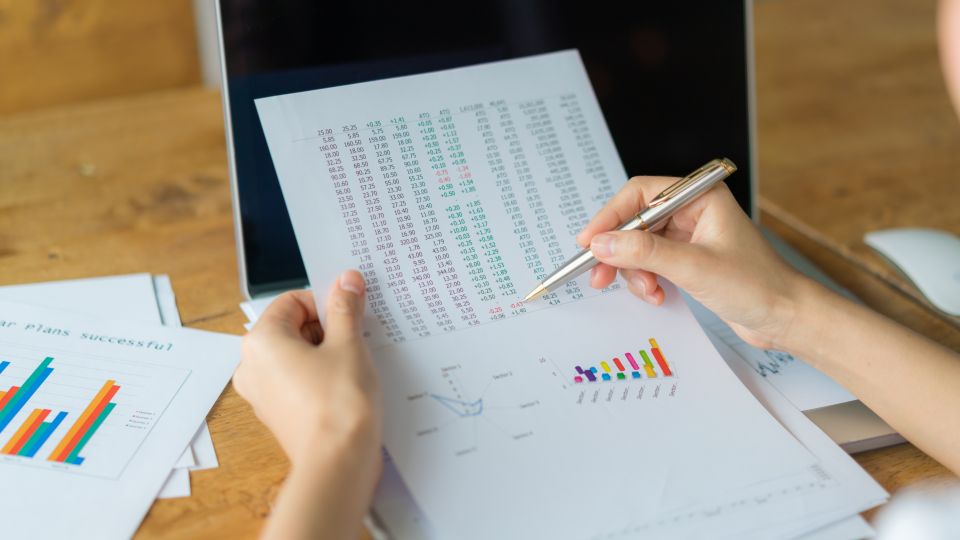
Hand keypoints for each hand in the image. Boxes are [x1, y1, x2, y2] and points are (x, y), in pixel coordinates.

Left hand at [234, 270, 381, 467]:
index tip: (350, 310)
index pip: (292, 301)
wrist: (339, 463)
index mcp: (261, 341)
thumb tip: (346, 281)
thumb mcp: (348, 344)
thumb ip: (345, 308)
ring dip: (326, 352)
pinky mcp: (277, 413)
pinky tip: (346, 385)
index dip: (325, 302)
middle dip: (326, 328)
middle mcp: (252, 365)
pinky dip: (320, 376)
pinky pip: (297, 380)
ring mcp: (262, 393)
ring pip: (296, 355)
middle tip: (356, 338)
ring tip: (353, 364)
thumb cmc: (339, 404)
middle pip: (292, 327)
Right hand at [577, 177, 809, 349]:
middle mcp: (692, 211)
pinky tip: (659, 295)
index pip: (640, 194)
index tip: (589, 242)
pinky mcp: (687, 259)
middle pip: (635, 221)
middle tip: (599, 275)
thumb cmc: (756, 285)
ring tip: (650, 291)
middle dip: (619, 250)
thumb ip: (644, 252)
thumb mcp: (693, 267)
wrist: (785, 318)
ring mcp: (689, 236)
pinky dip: (647, 280)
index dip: (610, 217)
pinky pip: (650, 263)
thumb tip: (601, 243)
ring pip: (638, 245)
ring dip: (634, 271)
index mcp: (700, 197)